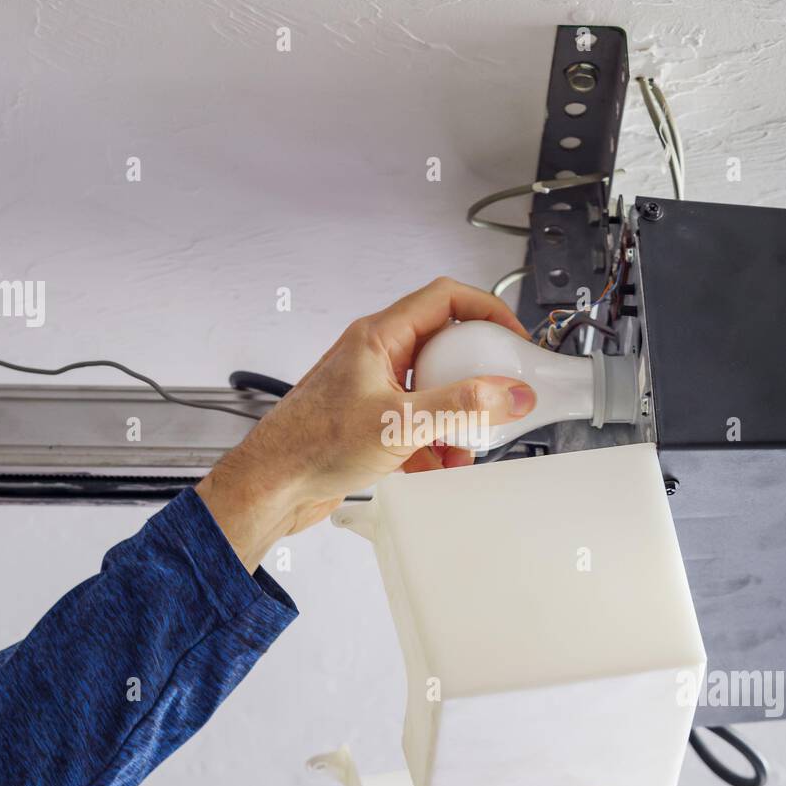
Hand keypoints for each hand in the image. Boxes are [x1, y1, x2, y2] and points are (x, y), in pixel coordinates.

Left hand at [196, 277, 537, 569]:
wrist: (273, 486)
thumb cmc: (311, 445)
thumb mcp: (400, 422)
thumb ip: (461, 406)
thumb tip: (509, 393)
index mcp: (379, 337)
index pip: (446, 299)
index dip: (486, 310)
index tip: (512, 337)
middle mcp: (375, 357)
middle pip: (444, 348)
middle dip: (474, 378)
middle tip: (498, 396)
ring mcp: (372, 390)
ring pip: (432, 392)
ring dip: (455, 420)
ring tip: (464, 444)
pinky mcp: (370, 423)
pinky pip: (417, 424)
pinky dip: (434, 444)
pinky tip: (437, 466)